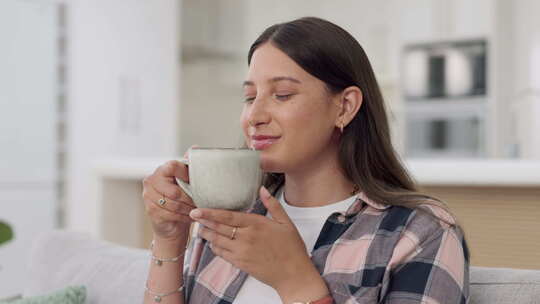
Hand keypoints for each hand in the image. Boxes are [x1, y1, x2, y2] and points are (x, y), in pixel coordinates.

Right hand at [142, 147, 196, 242]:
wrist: (173, 222)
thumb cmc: (182, 199)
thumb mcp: (188, 181)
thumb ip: (189, 165)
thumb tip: (196, 147)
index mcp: (161, 170)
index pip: (172, 166)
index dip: (185, 175)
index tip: (194, 183)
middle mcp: (151, 181)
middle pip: (175, 191)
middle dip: (190, 199)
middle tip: (200, 202)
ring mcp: (148, 196)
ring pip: (174, 204)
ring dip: (188, 209)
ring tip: (196, 210)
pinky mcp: (150, 210)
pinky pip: (171, 214)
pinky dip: (183, 216)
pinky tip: (189, 216)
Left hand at [190, 186, 328, 300]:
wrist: (293, 274)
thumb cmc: (292, 248)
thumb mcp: (286, 222)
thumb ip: (272, 205)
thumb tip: (262, 189)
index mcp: (256, 224)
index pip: (227, 216)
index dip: (210, 213)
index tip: (197, 210)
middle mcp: (246, 238)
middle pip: (218, 228)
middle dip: (203, 222)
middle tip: (193, 216)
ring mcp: (242, 252)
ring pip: (217, 241)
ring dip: (207, 234)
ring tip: (200, 228)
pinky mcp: (240, 264)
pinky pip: (222, 254)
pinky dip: (215, 247)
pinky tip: (214, 242)